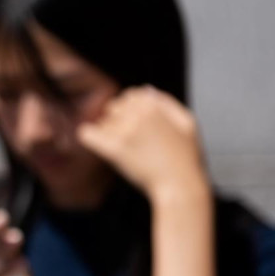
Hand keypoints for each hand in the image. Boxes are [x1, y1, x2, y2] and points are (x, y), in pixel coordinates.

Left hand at [76, 86, 208, 202]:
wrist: (181, 186)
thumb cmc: (186, 158)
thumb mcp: (188, 123)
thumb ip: (167, 103)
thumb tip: (147, 89)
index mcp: (154, 105)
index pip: (129, 95)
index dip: (131, 109)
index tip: (135, 123)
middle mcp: (138, 114)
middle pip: (114, 108)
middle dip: (119, 120)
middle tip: (130, 138)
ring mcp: (124, 131)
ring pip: (103, 122)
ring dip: (109, 132)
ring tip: (125, 148)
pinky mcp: (114, 149)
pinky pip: (87, 134)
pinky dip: (88, 137)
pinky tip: (95, 143)